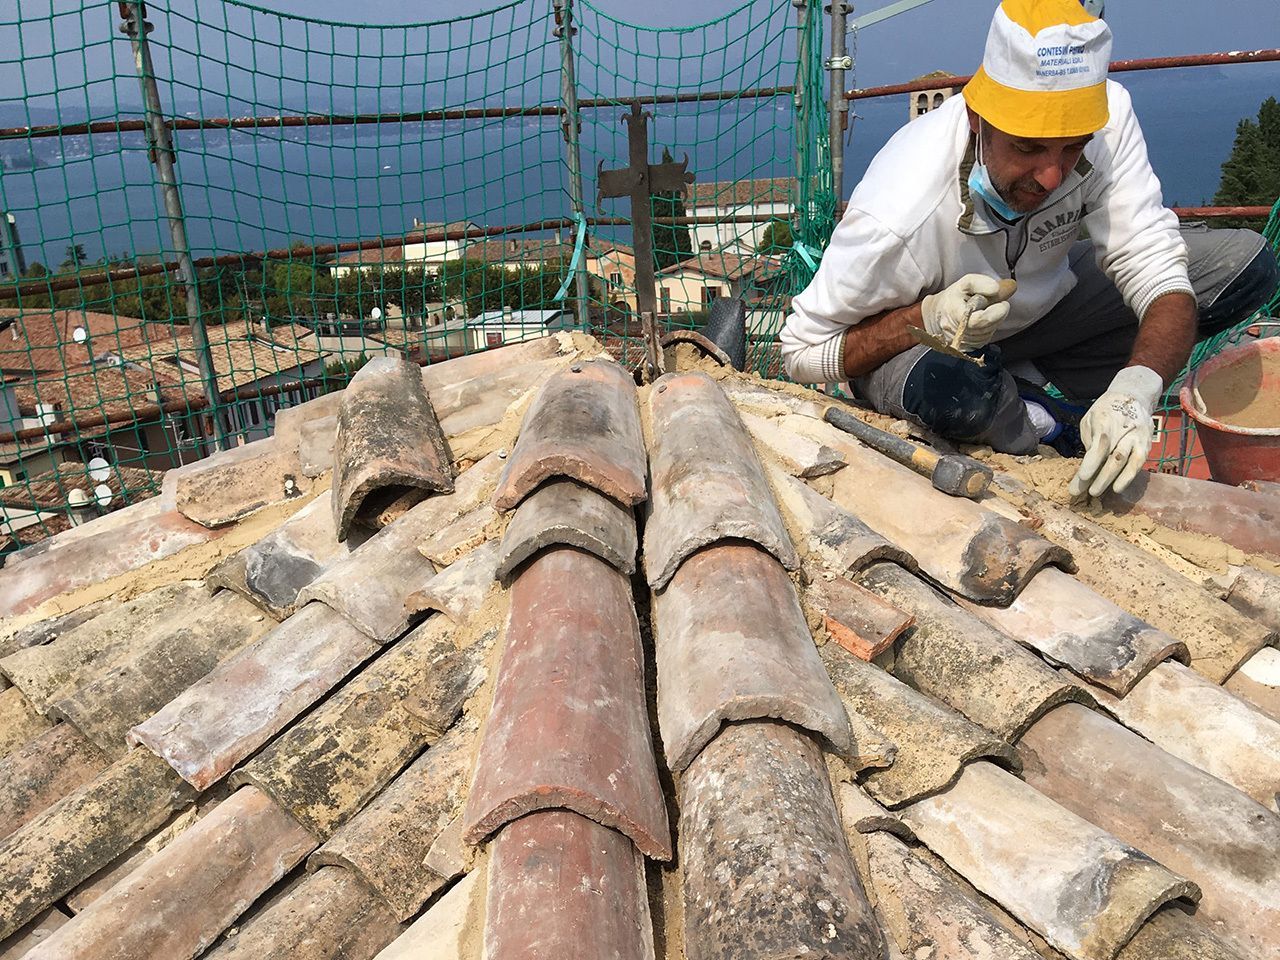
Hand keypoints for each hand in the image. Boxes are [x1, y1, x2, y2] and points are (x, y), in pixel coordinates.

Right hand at [921, 274, 1014, 350]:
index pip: (980, 320)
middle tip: (997, 305)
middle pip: (986, 328)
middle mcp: (955, 332)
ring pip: (987, 335)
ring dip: (993, 323)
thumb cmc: (953, 298)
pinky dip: (987, 331)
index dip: (997, 312)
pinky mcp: (964, 348)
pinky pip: (983, 341)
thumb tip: (996, 290)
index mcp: (954, 314)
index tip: (1003, 303)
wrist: (937, 313)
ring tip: (986, 312)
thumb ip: (981, 283)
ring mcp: (959, 342)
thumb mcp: (965, 283)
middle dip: (998, 316)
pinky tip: (982, 322)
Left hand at [1070, 365, 1162, 497]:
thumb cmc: (1105, 411)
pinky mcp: (1146, 445)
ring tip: (1096, 492)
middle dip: (1099, 477)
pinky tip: (1117, 488)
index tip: (1082, 478)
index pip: (1099, 445)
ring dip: (1111, 480)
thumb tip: (1088, 463)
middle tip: (1084, 492)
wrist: (1134, 396)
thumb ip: (1089, 439)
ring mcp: (1138, 438)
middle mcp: (1125, 430)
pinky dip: (1128, 477)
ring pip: (1126, 462)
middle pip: (1113, 457)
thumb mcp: (1090, 419)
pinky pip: (1139, 463)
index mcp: (1106, 420)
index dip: (1091, 463)